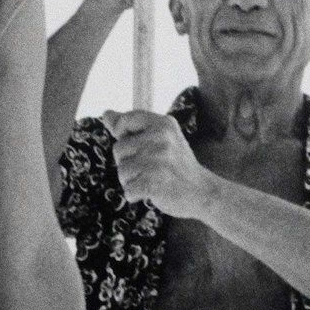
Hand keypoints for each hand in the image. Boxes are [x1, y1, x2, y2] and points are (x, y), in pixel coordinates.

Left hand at [100, 108, 214, 217]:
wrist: (203, 191)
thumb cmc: (177, 165)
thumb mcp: (161, 138)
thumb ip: (132, 126)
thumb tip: (106, 114)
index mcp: (163, 124)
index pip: (126, 120)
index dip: (121, 133)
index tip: (134, 146)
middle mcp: (161, 138)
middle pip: (118, 149)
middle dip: (127, 163)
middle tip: (150, 168)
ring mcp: (158, 160)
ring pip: (122, 171)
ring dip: (131, 181)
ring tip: (151, 180)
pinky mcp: (155, 182)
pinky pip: (128, 190)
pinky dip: (135, 195)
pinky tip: (151, 192)